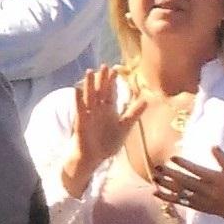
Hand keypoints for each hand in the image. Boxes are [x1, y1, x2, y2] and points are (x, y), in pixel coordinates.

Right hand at [69, 66, 134, 184]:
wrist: (94, 157)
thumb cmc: (107, 142)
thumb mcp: (124, 126)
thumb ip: (134, 113)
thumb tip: (146, 100)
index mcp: (109, 110)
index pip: (111, 92)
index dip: (112, 82)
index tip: (115, 69)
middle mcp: (98, 110)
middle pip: (100, 91)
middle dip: (102, 79)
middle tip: (104, 66)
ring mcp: (89, 115)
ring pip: (89, 97)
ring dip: (89, 85)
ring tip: (89, 72)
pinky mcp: (81, 122)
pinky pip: (80, 109)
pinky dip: (78, 100)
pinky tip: (77, 90)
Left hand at [148, 145, 223, 223]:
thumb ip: (222, 158)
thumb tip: (213, 146)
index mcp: (214, 180)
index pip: (197, 171)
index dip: (184, 164)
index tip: (172, 157)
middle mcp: (206, 190)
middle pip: (185, 182)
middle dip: (171, 174)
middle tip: (158, 166)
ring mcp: (199, 199)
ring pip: (180, 192)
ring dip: (165, 185)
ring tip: (154, 177)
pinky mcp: (195, 206)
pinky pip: (179, 202)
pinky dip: (166, 197)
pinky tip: (155, 192)